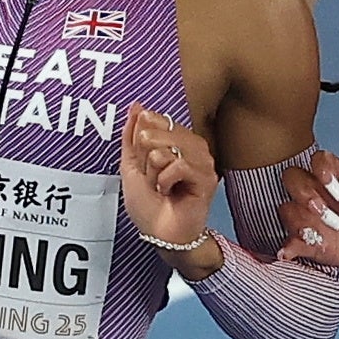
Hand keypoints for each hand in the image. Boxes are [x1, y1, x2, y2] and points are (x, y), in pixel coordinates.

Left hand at [121, 104, 216, 248]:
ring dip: (154, 173)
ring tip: (161, 187)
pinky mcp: (207, 177)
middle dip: (144, 161)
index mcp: (176, 139)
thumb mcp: (131, 165)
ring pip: (164, 150)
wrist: (160, 233)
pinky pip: (178, 166)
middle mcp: (192, 145)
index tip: (144, 164)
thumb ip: (131, 135)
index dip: (139, 143)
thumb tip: (136, 105)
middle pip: (153, 133)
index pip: (151, 119)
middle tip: (153, 179)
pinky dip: (165, 182)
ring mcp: (202, 160)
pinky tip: (169, 192)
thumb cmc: (148, 205)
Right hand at [278, 151, 338, 266]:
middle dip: (303, 192)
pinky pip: (291, 243)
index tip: (330, 179)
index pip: (320, 160)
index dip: (321, 167)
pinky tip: (290, 252)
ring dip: (297, 220)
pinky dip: (288, 247)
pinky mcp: (311, 242)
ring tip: (317, 233)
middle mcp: (320, 192)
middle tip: (321, 209)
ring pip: (287, 209)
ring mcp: (312, 217)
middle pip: (293, 178)